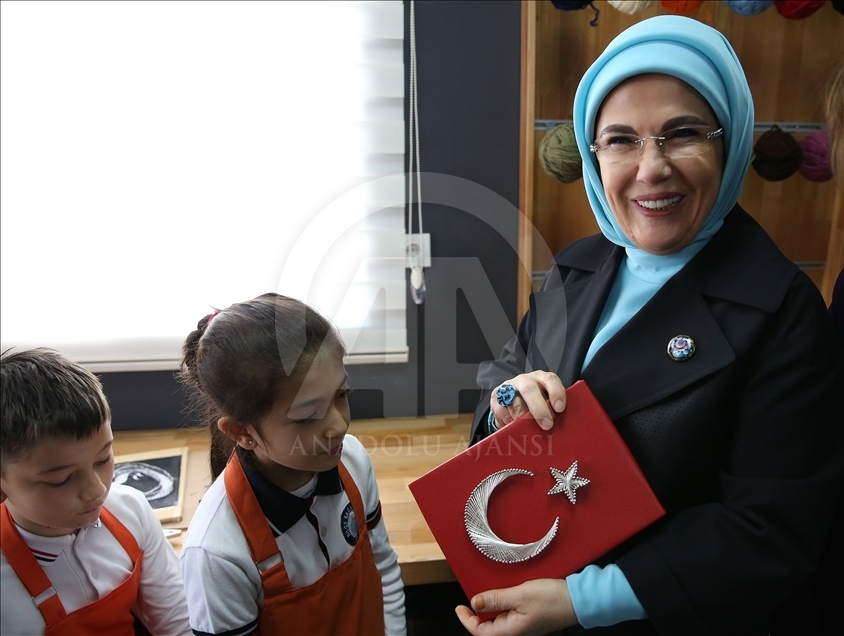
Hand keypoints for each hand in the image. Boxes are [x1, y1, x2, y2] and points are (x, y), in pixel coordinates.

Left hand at [455, 578, 577, 635]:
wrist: (577, 599)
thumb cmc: (552, 599)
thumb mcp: (519, 594)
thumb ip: (496, 599)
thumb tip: (475, 602)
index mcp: (511, 631)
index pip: (479, 632)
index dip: (466, 619)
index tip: (459, 606)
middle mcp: (516, 631)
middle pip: (488, 626)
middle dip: (478, 612)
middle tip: (472, 595)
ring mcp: (523, 625)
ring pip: (498, 619)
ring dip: (491, 606)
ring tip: (487, 590)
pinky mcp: (529, 618)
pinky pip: (509, 613)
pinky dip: (502, 603)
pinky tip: (504, 591)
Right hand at [490, 371, 565, 430]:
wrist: (509, 401)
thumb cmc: (535, 404)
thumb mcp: (546, 403)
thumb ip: (553, 408)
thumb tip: (561, 426)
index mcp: (541, 378)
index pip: (550, 379)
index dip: (556, 392)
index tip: (560, 408)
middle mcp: (525, 380)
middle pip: (530, 389)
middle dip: (539, 408)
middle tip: (547, 425)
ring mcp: (509, 387)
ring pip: (515, 404)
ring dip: (524, 419)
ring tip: (529, 430)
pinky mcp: (496, 396)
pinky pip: (504, 412)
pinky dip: (511, 422)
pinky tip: (516, 426)